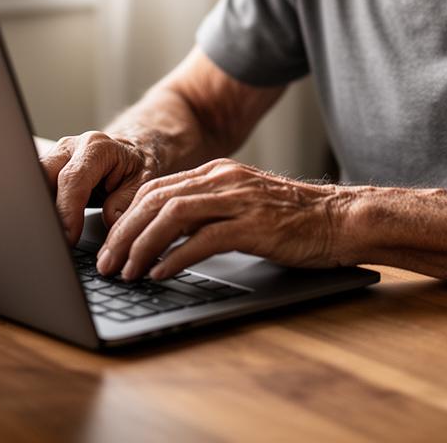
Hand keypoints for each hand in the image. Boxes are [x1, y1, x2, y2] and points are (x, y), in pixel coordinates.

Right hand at [40, 131, 157, 245]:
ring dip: (39, 211)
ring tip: (50, 238)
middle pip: (43, 178)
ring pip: (34, 183)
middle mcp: (70, 147)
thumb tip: (110, 220)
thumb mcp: (144, 181)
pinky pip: (36, 189)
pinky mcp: (47, 171)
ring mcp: (55, 157)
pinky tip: (48, 229)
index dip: (67, 211)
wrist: (133, 150)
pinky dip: (40, 210)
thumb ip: (127, 201)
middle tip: (52, 241)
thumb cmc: (138, 165)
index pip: (73, 179)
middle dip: (44, 211)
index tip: (68, 237)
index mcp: (96, 147)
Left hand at [94, 158, 350, 280]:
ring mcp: (239, 200)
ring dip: (142, 245)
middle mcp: (224, 179)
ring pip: (173, 216)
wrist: (339, 218)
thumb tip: (167, 236)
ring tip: (127, 272)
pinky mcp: (254, 225)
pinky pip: (203, 239)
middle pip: (157, 200)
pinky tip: (160, 274)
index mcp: (218, 172)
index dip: (127, 216)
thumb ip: (210, 210)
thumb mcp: (244, 203)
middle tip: (107, 263)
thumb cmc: (293, 219)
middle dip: (124, 233)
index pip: (157, 188)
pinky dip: (175, 257)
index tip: (110, 244)